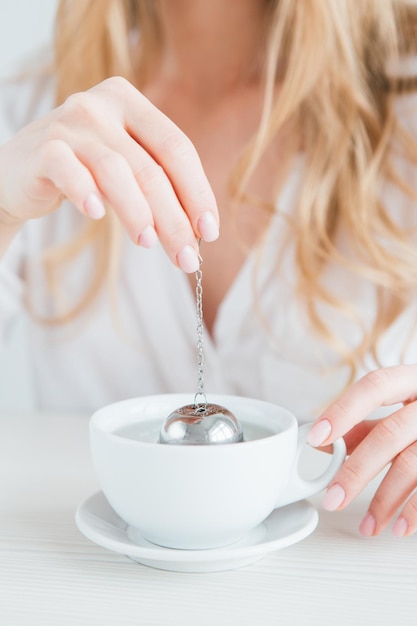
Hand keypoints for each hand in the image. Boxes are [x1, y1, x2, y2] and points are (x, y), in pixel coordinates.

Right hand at [0, 77, 218, 270]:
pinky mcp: (43, 147)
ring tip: (149, 243)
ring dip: (138, 212)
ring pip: (116, 170)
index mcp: (131, 104)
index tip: (210, 232)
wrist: (19, 171)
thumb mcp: (125, 168)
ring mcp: (70, 123)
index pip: (177, 148)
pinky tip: (97, 215)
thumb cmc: (83, 171)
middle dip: (174, 218)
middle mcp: (102, 106)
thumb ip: (157, 186)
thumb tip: (197, 232)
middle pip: (151, 167)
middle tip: (186, 258)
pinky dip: (85, 192)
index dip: (198, 192)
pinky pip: (69, 171)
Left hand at [307, 365, 416, 536]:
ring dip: (385, 500)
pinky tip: (399, 526)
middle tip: (333, 498)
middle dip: (358, 469)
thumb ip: (365, 423)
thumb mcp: (403, 406)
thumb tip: (324, 443)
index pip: (375, 386)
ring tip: (367, 526)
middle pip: (391, 433)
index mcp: (413, 380)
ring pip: (414, 463)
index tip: (317, 438)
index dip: (344, 411)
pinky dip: (416, 510)